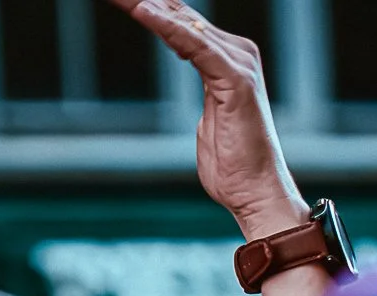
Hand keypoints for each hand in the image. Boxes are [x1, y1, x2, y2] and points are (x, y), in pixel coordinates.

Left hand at [111, 0, 304, 236]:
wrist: (257, 194)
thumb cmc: (234, 169)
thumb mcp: (209, 120)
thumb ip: (203, 90)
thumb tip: (192, 76)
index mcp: (229, 61)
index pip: (182, 23)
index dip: (149, 9)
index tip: (119, 1)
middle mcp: (237, 53)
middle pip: (180, 15)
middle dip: (142, 2)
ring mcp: (239, 63)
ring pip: (183, 23)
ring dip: (146, 6)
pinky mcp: (236, 78)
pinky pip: (193, 44)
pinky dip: (166, 27)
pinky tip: (141, 11)